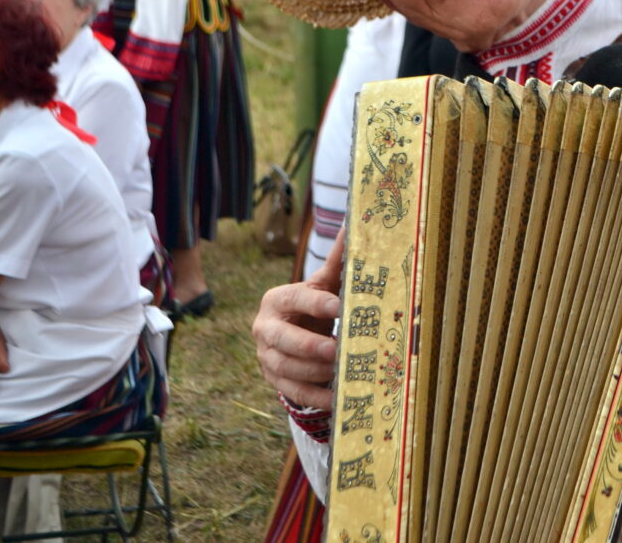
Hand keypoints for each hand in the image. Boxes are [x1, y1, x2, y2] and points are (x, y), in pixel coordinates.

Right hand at [252, 230, 343, 408]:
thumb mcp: (324, 284)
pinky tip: (337, 398)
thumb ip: (338, 260)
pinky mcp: (273, 380)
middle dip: (308, 346)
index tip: (339, 307)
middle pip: (282, 339)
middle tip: (335, 349)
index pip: (296, 299)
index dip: (316, 303)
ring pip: (284, 367)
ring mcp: (265, 356)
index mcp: (278, 300)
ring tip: (339, 370)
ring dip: (313, 372)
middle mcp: (265, 328)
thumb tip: (356, 223)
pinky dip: (314, 396)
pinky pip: (291, 391)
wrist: (295, 331)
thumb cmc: (315, 304)